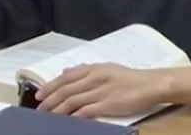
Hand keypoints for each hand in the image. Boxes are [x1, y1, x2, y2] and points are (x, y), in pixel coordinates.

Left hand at [37, 63, 166, 118]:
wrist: (152, 84)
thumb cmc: (131, 78)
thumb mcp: (108, 68)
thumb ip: (86, 70)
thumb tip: (66, 71)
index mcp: (95, 68)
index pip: (66, 77)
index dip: (50, 86)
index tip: (38, 95)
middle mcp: (96, 78)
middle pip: (65, 90)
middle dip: (49, 100)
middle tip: (39, 110)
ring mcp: (101, 92)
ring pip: (71, 101)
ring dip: (57, 110)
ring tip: (48, 117)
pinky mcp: (107, 104)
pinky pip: (85, 112)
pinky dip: (73, 117)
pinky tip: (66, 122)